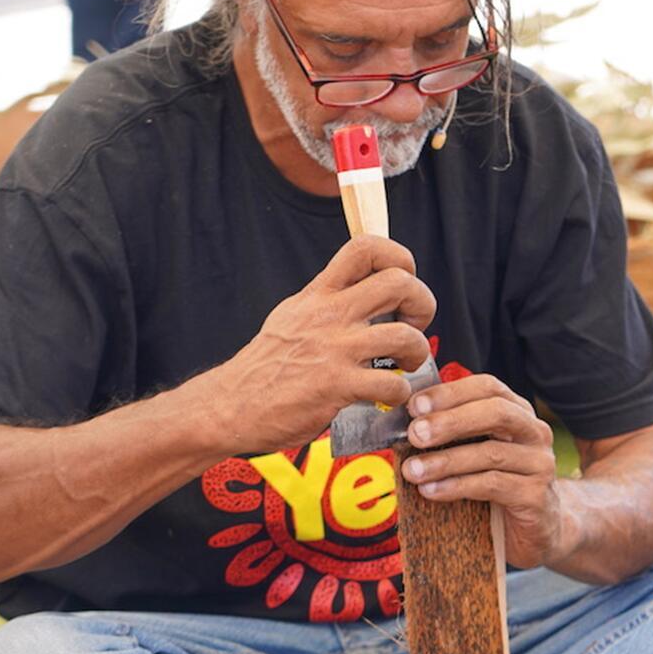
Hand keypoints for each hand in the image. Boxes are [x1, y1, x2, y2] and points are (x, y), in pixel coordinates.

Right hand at [203, 235, 434, 449]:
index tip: (404, 280)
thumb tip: (362, 288)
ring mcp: (334, 350)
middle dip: (423, 302)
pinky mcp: (337, 386)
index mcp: (319, 294)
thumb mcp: (292, 316)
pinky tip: (388, 396)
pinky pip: (392, 384)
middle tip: (414, 324)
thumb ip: (327, 301)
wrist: (230, 406)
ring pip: (405, 336)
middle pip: (399, 283)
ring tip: (406, 365)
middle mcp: (329, 315)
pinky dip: (401, 393)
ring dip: (418, 352)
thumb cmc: (264, 367)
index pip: (364, 247)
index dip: (398, 256)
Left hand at [399, 373, 565, 567]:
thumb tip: (406, 424)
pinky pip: (493, 485)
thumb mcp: (476, 453)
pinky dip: (457, 486)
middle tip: (414, 434)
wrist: (537, 530)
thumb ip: (453, 435)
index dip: (451, 393)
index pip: (488, 387)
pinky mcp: (536, 496)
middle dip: (450, 421)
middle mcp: (534, 432)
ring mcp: (540, 464)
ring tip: (413, 470)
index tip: (415, 405)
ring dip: (446, 460)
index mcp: (518, 412)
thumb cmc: (498, 485)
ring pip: (490, 453)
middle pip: (496, 413)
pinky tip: (431, 492)